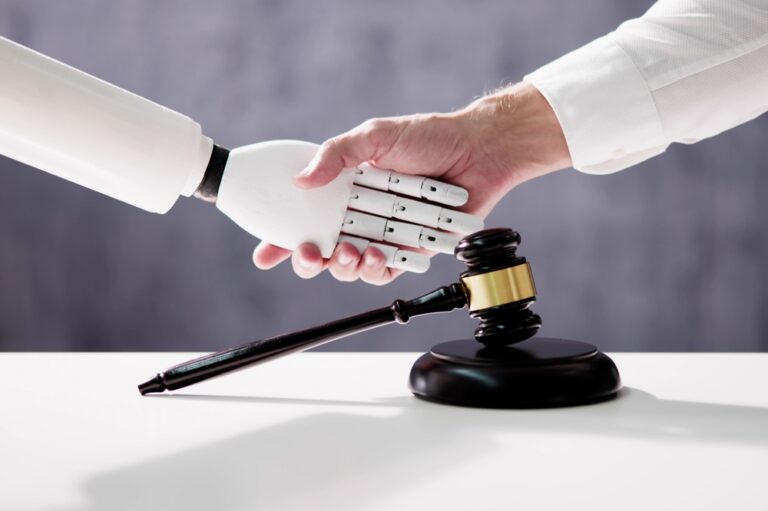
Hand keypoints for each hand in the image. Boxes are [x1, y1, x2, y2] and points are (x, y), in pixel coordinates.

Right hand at [254, 82, 570, 284]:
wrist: (479, 150)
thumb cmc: (428, 137)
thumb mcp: (374, 136)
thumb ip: (336, 155)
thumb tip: (301, 181)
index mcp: (345, 189)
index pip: (305, 217)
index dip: (282, 238)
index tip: (264, 254)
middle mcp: (361, 214)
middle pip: (323, 248)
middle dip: (308, 259)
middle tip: (309, 254)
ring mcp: (384, 233)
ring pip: (351, 265)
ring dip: (343, 265)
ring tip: (350, 252)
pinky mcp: (410, 249)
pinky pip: (387, 270)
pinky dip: (378, 268)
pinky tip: (377, 256)